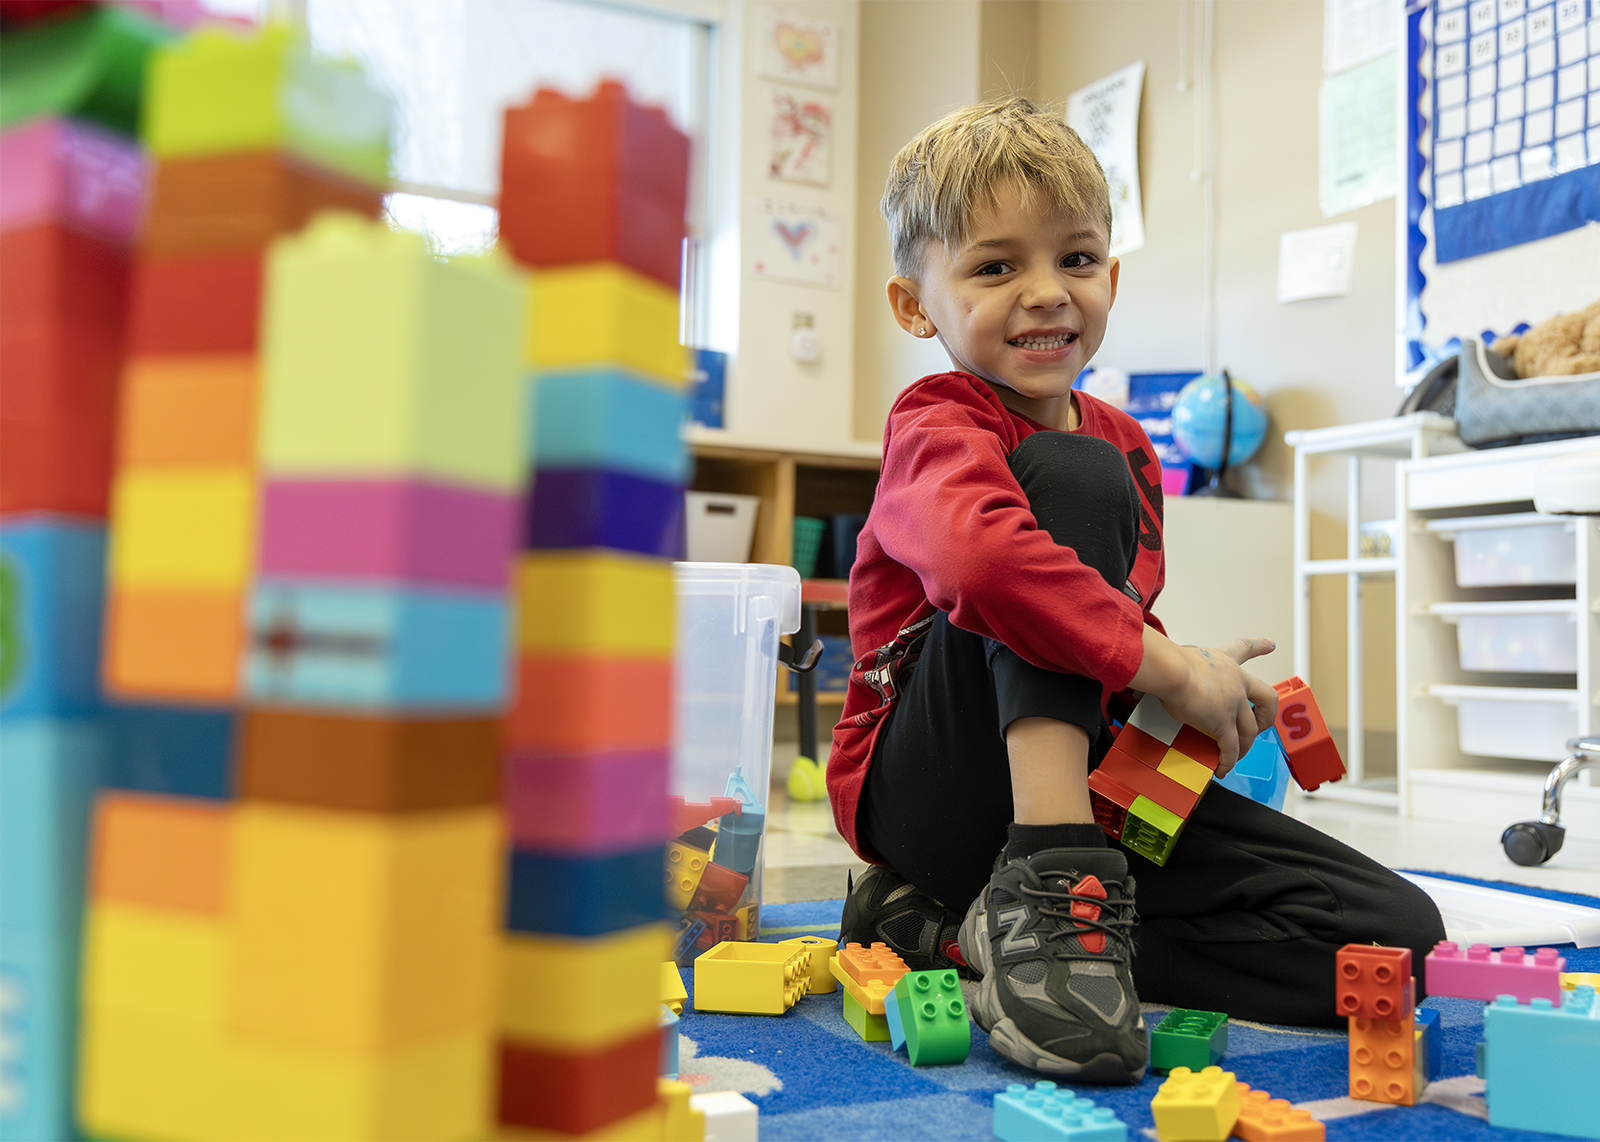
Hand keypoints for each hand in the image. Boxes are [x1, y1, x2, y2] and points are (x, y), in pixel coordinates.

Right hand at [1129, 628, 1278, 776]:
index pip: (1245, 649)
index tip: (1271, 645)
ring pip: (1249, 731)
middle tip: (1262, 724)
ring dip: (1244, 747)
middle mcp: (1236, 681)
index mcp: (1224, 661)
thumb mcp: (1183, 656)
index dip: (1260, 646)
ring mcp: (1234, 703)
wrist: (1171, 671)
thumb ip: (1185, 665)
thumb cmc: (1170, 661)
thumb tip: (1167, 671)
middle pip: (1267, 697)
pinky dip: (1228, 761)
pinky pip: (1231, 747)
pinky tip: (1222, 769)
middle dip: (1268, 715)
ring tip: (1235, 756)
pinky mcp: (1224, 723)